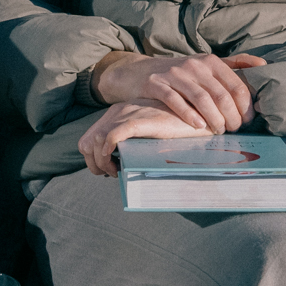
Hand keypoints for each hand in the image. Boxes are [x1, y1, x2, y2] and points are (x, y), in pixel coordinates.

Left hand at [77, 99, 214, 176]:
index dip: (94, 158)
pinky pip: (109, 137)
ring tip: (116, 172)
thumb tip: (124, 162)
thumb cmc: (179, 125)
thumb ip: (136, 138)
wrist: (199, 115)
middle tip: (111, 174)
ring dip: (100, 163)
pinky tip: (117, 165)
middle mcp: (119, 111)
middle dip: (93, 163)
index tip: (110, 169)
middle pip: (87, 142)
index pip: (91, 137)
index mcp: (120, 111)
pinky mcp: (137, 121)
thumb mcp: (151, 129)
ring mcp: (126, 115)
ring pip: (94, 141)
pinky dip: (107, 154)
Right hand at [91, 51, 264, 133]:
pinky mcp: (156, 84)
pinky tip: (198, 126)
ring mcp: (174, 74)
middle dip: (231, 116)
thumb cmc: (179, 74)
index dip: (245, 107)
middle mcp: (194, 65)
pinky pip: (176, 100)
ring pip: (201, 99)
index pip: (236, 86)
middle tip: (233, 130)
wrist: (138, 72)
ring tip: (218, 132)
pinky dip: (189, 115)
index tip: (247, 121)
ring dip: (213, 119)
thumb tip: (263, 63)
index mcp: (210, 61)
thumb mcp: (205, 64)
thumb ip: (234, 64)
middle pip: (221, 95)